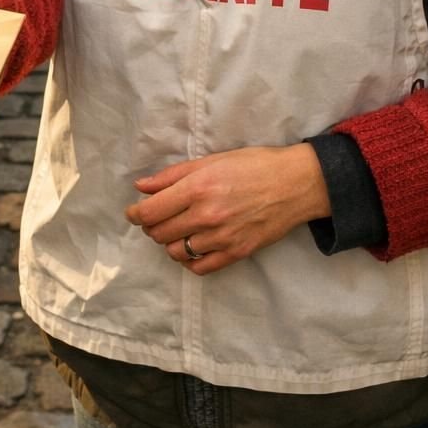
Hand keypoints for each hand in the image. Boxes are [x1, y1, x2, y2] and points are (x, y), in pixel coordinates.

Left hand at [125, 145, 330, 275]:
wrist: (294, 184)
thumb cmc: (253, 165)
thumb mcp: (212, 160)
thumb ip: (173, 175)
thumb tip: (141, 187)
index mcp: (197, 188)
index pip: (150, 212)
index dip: (135, 214)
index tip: (133, 212)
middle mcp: (206, 215)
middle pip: (159, 233)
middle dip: (151, 226)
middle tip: (157, 218)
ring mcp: (221, 238)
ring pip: (176, 252)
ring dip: (169, 242)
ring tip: (177, 230)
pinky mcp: (236, 253)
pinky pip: (200, 267)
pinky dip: (189, 260)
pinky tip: (192, 247)